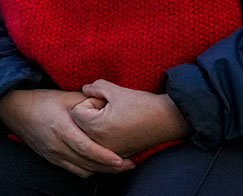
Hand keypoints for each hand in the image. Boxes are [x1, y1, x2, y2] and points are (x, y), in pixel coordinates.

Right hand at [0, 88, 133, 177]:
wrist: (17, 111)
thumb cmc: (43, 101)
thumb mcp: (65, 97)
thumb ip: (87, 102)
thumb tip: (108, 104)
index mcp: (61, 128)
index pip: (86, 148)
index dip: (105, 156)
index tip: (121, 160)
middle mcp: (57, 145)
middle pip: (87, 163)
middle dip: (110, 167)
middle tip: (130, 164)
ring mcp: (54, 155)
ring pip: (82, 170)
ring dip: (102, 171)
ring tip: (120, 166)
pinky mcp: (52, 159)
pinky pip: (74, 170)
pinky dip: (89, 170)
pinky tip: (101, 166)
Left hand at [69, 80, 191, 157]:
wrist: (167, 120)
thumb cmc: (142, 104)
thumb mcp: (115, 90)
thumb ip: (94, 87)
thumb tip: (84, 89)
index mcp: (96, 127)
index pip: (75, 112)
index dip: (89, 102)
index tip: (105, 101)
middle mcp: (99, 144)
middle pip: (80, 126)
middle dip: (90, 114)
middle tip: (109, 108)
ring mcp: (109, 152)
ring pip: (89, 136)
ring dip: (96, 125)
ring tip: (114, 117)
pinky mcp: (117, 155)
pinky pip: (100, 145)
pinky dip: (105, 135)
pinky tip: (119, 127)